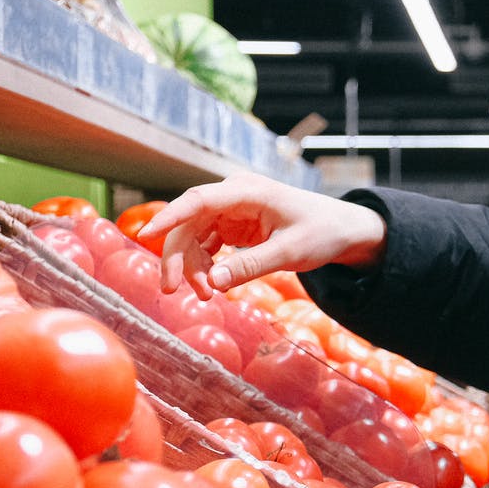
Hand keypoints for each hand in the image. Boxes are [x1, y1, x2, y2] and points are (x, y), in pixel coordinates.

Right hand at [139, 174, 387, 299]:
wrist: (342, 228)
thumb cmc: (322, 232)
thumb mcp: (290, 252)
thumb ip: (250, 266)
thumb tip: (211, 283)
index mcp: (247, 191)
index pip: (198, 200)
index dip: (169, 217)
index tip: (145, 235)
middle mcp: (233, 196)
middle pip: (188, 223)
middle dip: (178, 257)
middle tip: (174, 291)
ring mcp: (230, 210)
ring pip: (193, 236)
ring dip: (192, 266)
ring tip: (205, 295)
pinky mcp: (232, 225)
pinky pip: (206, 244)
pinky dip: (204, 266)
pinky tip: (211, 286)